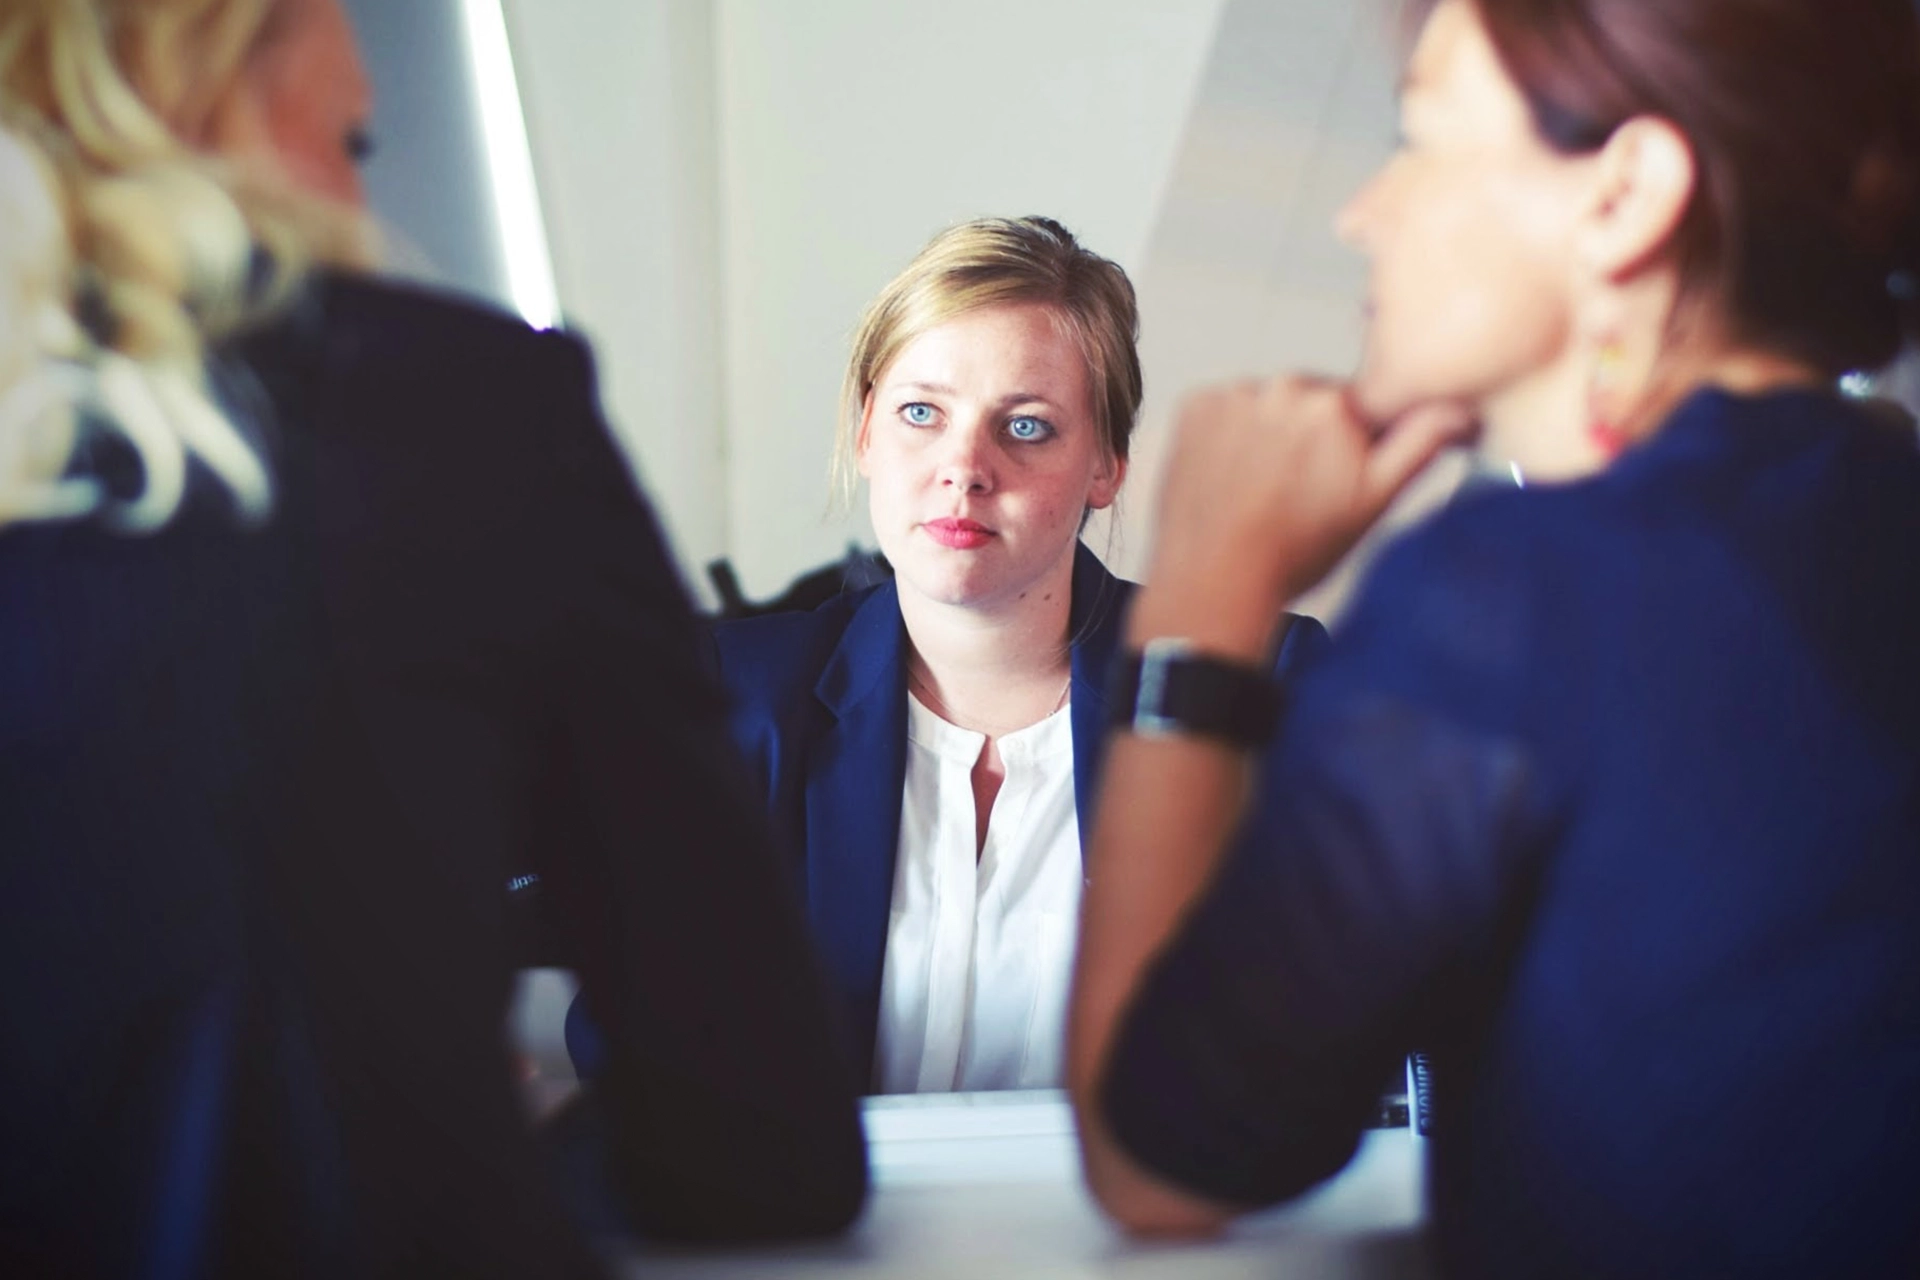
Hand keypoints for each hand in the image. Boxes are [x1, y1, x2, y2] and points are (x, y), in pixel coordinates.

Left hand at [1143, 377, 1470, 640]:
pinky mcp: (1194, 406)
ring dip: (1267, 433)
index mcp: (1336, 404)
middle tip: (1297, 491)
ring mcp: (1233, 395)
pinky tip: (1230, 476)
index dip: (1353, 443)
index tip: (1338, 474)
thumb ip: (1420, 444)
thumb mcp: (1374, 502)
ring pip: (1266, 405)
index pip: (1360, 406)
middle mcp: (1283, 387)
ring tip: (1260, 489)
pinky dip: (1227, 434)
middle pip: (1311, 402)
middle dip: (1310, 436)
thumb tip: (1459, 409)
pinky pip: (1223, 409)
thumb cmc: (1292, 552)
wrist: (1214, 580)